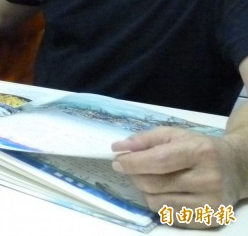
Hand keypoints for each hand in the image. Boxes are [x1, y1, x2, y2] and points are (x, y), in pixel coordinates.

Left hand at [112, 127, 246, 228]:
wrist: (236, 169)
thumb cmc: (199, 148)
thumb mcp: (175, 135)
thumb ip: (145, 139)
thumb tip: (117, 148)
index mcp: (200, 152)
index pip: (158, 161)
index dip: (133, 163)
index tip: (117, 161)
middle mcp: (208, 179)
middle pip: (154, 183)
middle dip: (134, 175)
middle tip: (131, 168)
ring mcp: (210, 202)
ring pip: (157, 202)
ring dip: (145, 190)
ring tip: (152, 179)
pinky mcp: (209, 219)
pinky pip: (168, 215)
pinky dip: (158, 203)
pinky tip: (165, 192)